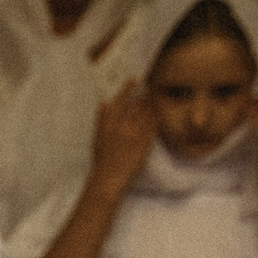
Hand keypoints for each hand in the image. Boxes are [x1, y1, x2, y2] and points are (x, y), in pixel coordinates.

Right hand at [88, 80, 156, 198]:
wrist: (108, 178)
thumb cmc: (102, 159)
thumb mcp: (97, 136)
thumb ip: (101, 118)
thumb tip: (103, 101)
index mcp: (108, 122)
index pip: (120, 100)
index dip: (128, 88)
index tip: (135, 79)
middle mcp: (121, 125)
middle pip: (136, 104)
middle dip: (145, 95)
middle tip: (152, 87)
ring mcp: (134, 133)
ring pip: (146, 113)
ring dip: (153, 104)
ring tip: (157, 97)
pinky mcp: (144, 142)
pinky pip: (153, 126)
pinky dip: (157, 118)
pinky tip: (160, 113)